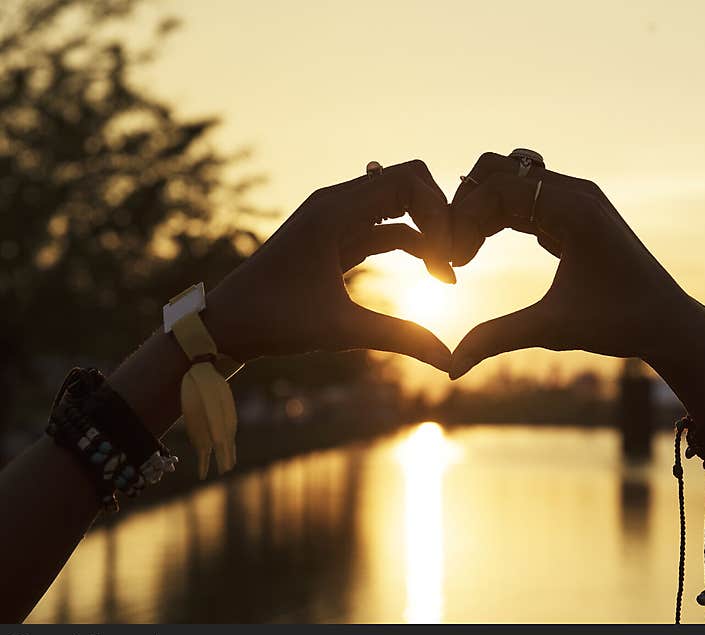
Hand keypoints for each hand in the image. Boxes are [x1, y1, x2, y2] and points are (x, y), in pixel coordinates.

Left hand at [203, 160, 454, 370]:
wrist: (226, 324)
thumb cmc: (274, 321)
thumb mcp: (340, 330)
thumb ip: (399, 337)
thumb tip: (448, 360)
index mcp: (335, 210)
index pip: (407, 179)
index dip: (439, 210)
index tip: (448, 256)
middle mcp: (336, 203)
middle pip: (407, 184)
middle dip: (439, 217)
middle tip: (454, 261)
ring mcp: (335, 218)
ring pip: (397, 207)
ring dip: (426, 232)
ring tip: (446, 275)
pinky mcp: (335, 238)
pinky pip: (383, 228)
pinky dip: (410, 243)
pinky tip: (431, 273)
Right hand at [447, 152, 704, 378]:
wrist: (668, 323)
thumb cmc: (618, 324)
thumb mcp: (552, 329)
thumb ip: (496, 339)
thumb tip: (450, 368)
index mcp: (575, 209)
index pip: (499, 188)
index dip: (464, 220)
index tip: (451, 262)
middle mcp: (576, 192)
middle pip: (498, 171)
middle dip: (466, 208)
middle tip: (452, 254)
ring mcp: (577, 198)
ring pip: (508, 181)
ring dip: (478, 211)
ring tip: (463, 255)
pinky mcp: (574, 213)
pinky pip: (523, 199)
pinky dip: (496, 217)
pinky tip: (480, 251)